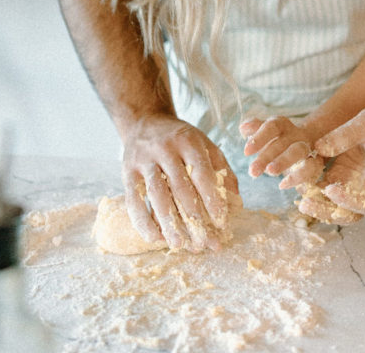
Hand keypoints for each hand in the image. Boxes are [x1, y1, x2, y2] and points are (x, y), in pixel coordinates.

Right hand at [122, 113, 239, 251]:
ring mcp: (144, 160)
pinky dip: (143, 221)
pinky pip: (133, 199)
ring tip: (180, 244)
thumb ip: (221, 167)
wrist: (144, 121)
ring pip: (156, 194)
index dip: (212, 197)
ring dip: (168, 222)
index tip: (221, 221)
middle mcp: (165, 148)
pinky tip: (154, 238)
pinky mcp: (128, 172)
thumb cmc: (179, 138)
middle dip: (193, 217)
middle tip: (203, 242)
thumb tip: (236, 200)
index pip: (201, 172)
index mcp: (188, 140)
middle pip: (180, 186)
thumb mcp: (203, 142)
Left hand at [239, 116, 325, 189]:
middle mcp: (295, 134)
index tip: (246, 152)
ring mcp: (306, 147)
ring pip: (298, 151)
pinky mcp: (314, 163)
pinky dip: (298, 177)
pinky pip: (310, 168)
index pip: (272, 126)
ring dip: (284, 162)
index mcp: (282, 125)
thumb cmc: (278, 140)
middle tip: (253, 170)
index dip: (260, 138)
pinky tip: (282, 185)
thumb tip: (243, 127)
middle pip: (283, 141)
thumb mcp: (266, 132)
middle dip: (267, 156)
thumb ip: (254, 128)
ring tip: (270, 172)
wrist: (305, 144)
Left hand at [296, 107, 364, 220]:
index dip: (348, 201)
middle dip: (327, 212)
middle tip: (305, 203)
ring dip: (317, 206)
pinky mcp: (339, 180)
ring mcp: (352, 187)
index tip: (330, 189)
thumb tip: (320, 147)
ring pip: (335, 208)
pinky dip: (312, 192)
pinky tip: (299, 183)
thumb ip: (347, 134)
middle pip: (349, 214)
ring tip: (299, 197)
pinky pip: (325, 193)